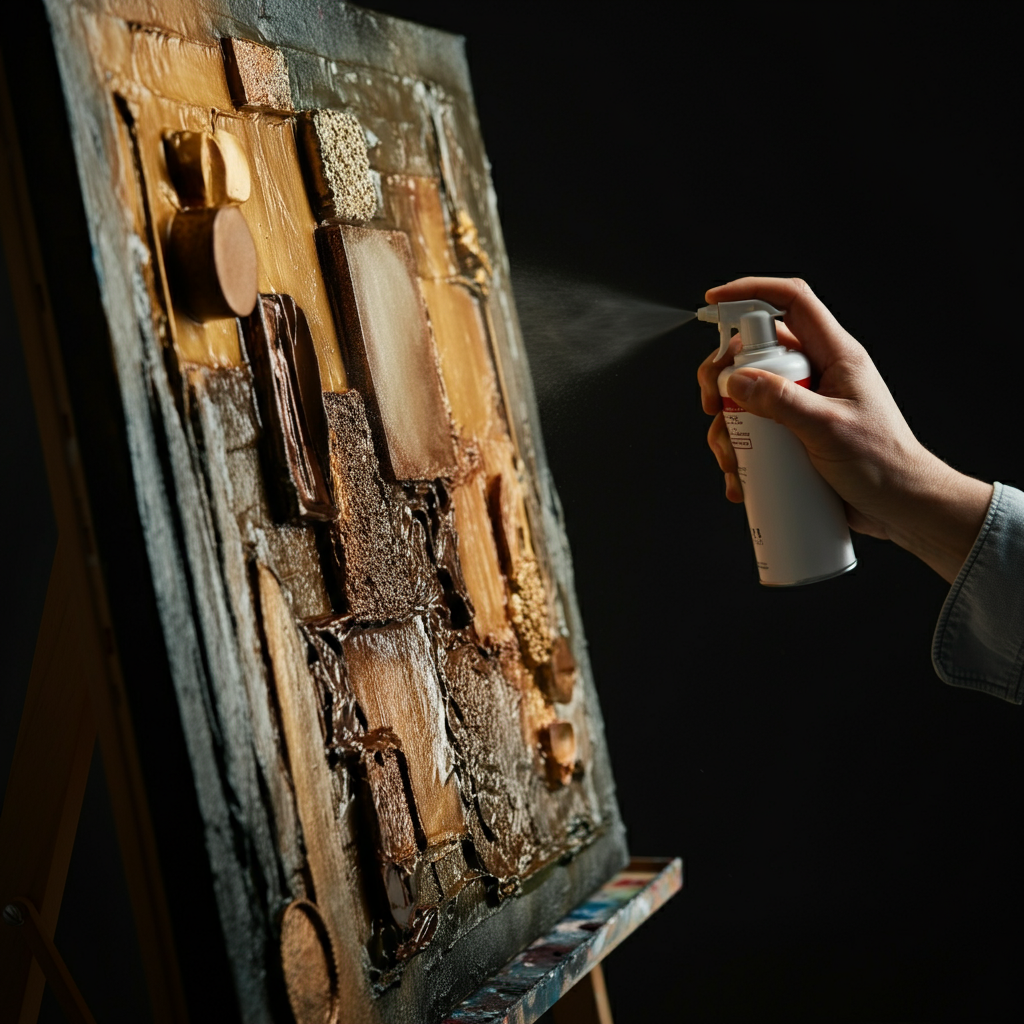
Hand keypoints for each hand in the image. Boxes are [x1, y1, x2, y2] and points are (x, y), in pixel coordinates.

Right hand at [697, 277, 991, 583]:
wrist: (902, 508)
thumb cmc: (883, 465)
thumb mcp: (828, 429)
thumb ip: (782, 401)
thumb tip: (735, 380)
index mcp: (835, 355)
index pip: (791, 302)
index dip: (751, 292)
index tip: (713, 301)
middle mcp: (816, 374)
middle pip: (755, 352)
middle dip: (722, 377)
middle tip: (711, 404)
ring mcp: (803, 405)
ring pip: (746, 397)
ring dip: (726, 425)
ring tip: (732, 459)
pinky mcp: (794, 436)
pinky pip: (754, 432)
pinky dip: (738, 452)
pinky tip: (739, 479)